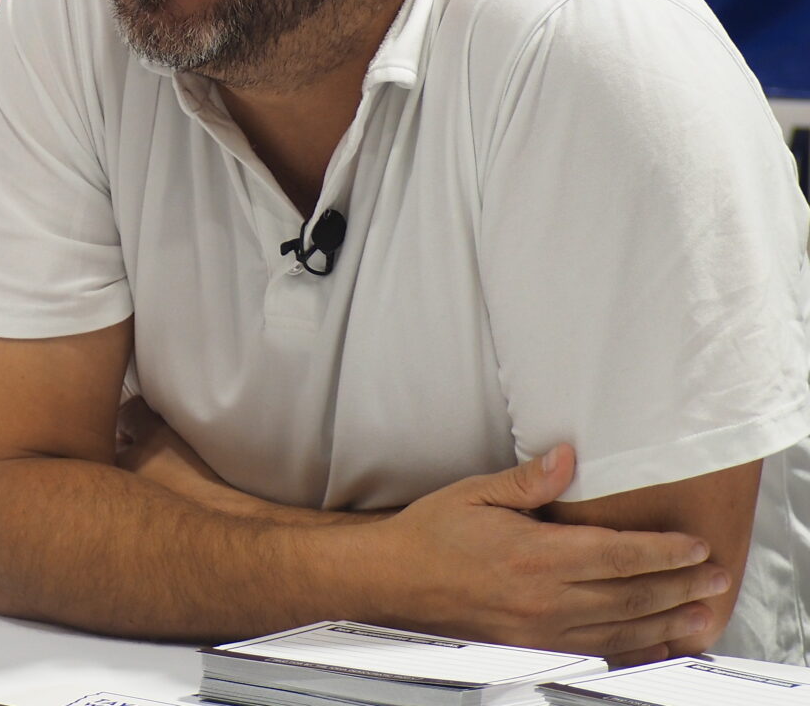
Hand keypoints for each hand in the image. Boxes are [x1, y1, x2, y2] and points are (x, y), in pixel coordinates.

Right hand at [370, 444, 728, 658]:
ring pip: (622, 629)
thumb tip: (568, 457)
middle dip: (680, 587)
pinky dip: (634, 651)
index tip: (694, 547)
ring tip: (702, 612)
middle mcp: (544, 598)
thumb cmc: (431, 535)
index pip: (616, 555)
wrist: (394, 581)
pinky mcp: (534, 649)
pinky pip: (597, 653)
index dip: (662, 552)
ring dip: (668, 621)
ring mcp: (541, 631)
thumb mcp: (475, 493)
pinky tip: (656, 644)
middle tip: (716, 578)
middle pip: (630, 595)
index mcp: (534, 555)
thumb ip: (527, 479)